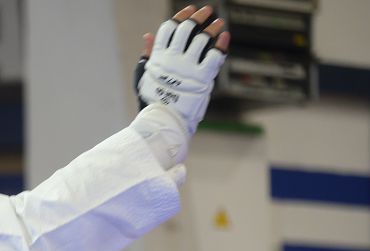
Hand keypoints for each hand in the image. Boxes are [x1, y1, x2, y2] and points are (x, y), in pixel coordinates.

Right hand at [137, 5, 229, 132]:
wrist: (164, 121)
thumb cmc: (154, 100)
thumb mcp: (144, 76)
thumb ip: (148, 55)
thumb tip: (147, 35)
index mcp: (158, 58)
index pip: (169, 29)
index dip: (180, 17)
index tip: (188, 10)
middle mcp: (172, 60)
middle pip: (186, 29)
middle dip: (198, 16)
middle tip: (206, 11)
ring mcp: (188, 68)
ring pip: (202, 39)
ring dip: (212, 28)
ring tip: (218, 23)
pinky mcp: (202, 78)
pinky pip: (215, 55)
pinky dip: (221, 44)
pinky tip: (224, 36)